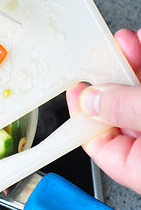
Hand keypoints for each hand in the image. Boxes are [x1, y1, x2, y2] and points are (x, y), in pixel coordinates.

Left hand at [66, 28, 140, 193]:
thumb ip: (124, 111)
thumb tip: (91, 100)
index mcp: (139, 168)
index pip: (96, 143)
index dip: (82, 113)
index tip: (76, 87)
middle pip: (122, 112)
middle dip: (114, 76)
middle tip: (109, 51)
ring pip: (140, 95)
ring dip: (134, 64)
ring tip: (131, 41)